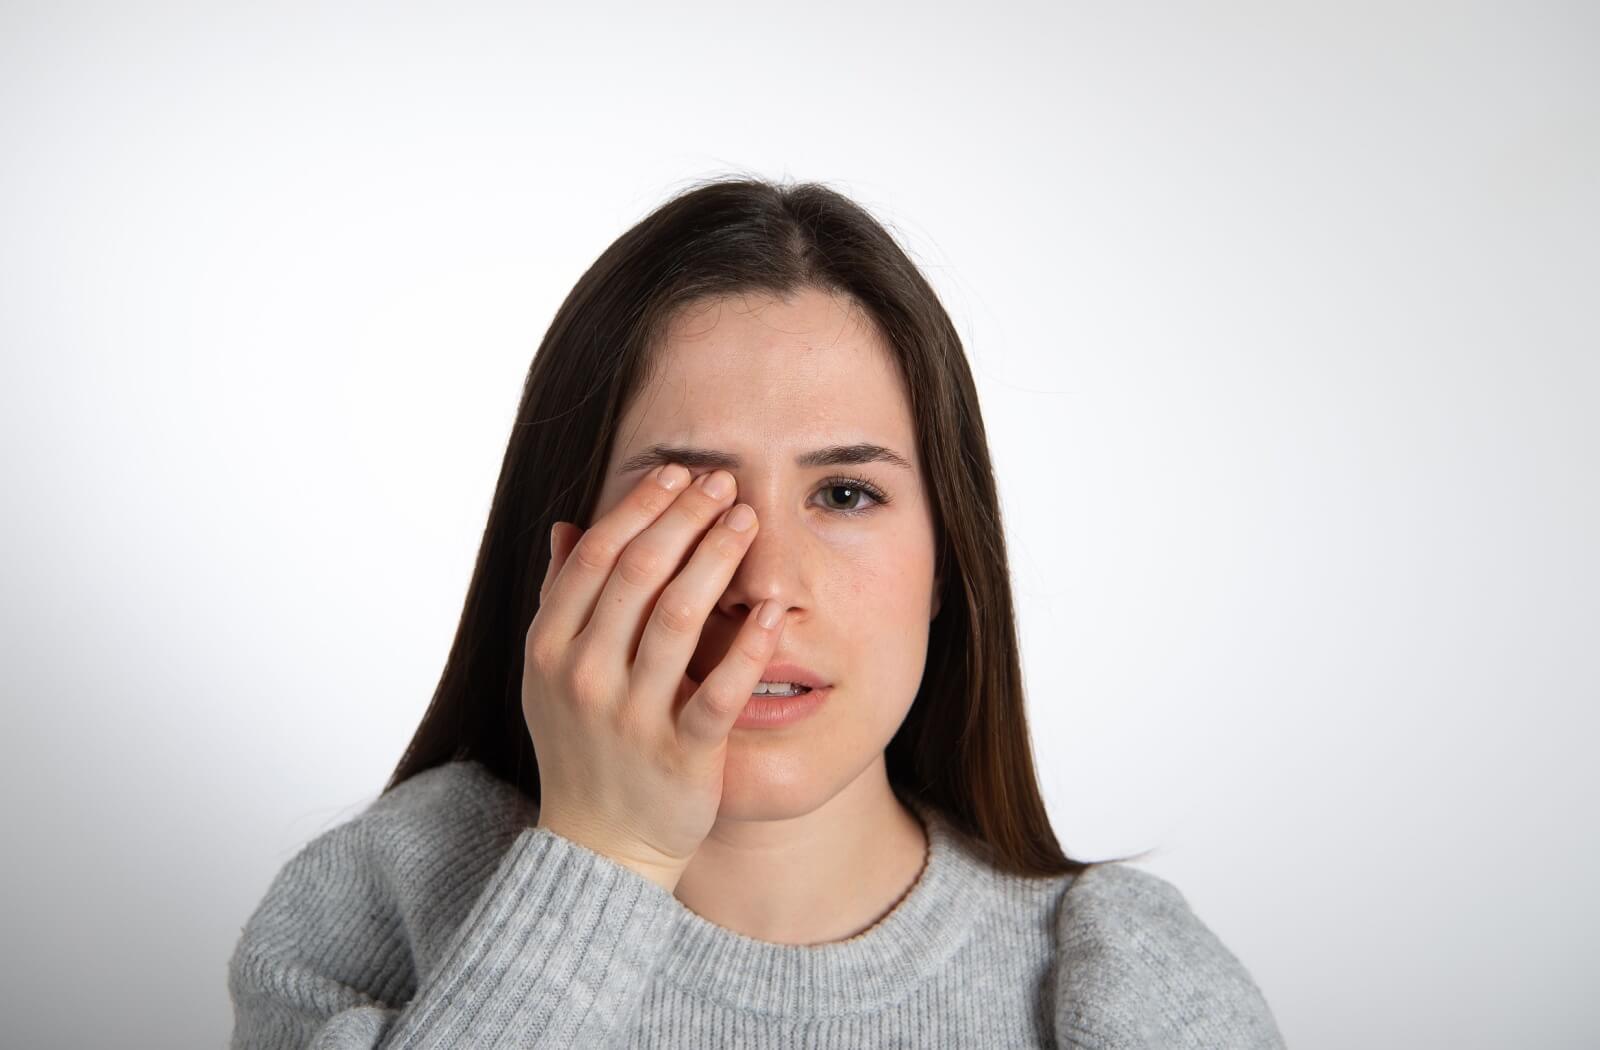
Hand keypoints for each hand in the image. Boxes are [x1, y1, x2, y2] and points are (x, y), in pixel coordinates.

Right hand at [523, 464, 785, 892]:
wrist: (599, 847)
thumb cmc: (582, 747)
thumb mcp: (551, 674)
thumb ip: (561, 599)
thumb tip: (566, 526)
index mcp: (548, 648)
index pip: (596, 557)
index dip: (640, 508)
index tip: (679, 473)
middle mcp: (582, 677)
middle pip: (637, 575)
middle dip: (684, 518)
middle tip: (723, 483)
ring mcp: (629, 717)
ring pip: (677, 619)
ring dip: (716, 560)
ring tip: (747, 520)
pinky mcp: (679, 755)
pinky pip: (718, 692)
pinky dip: (746, 647)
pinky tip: (771, 609)